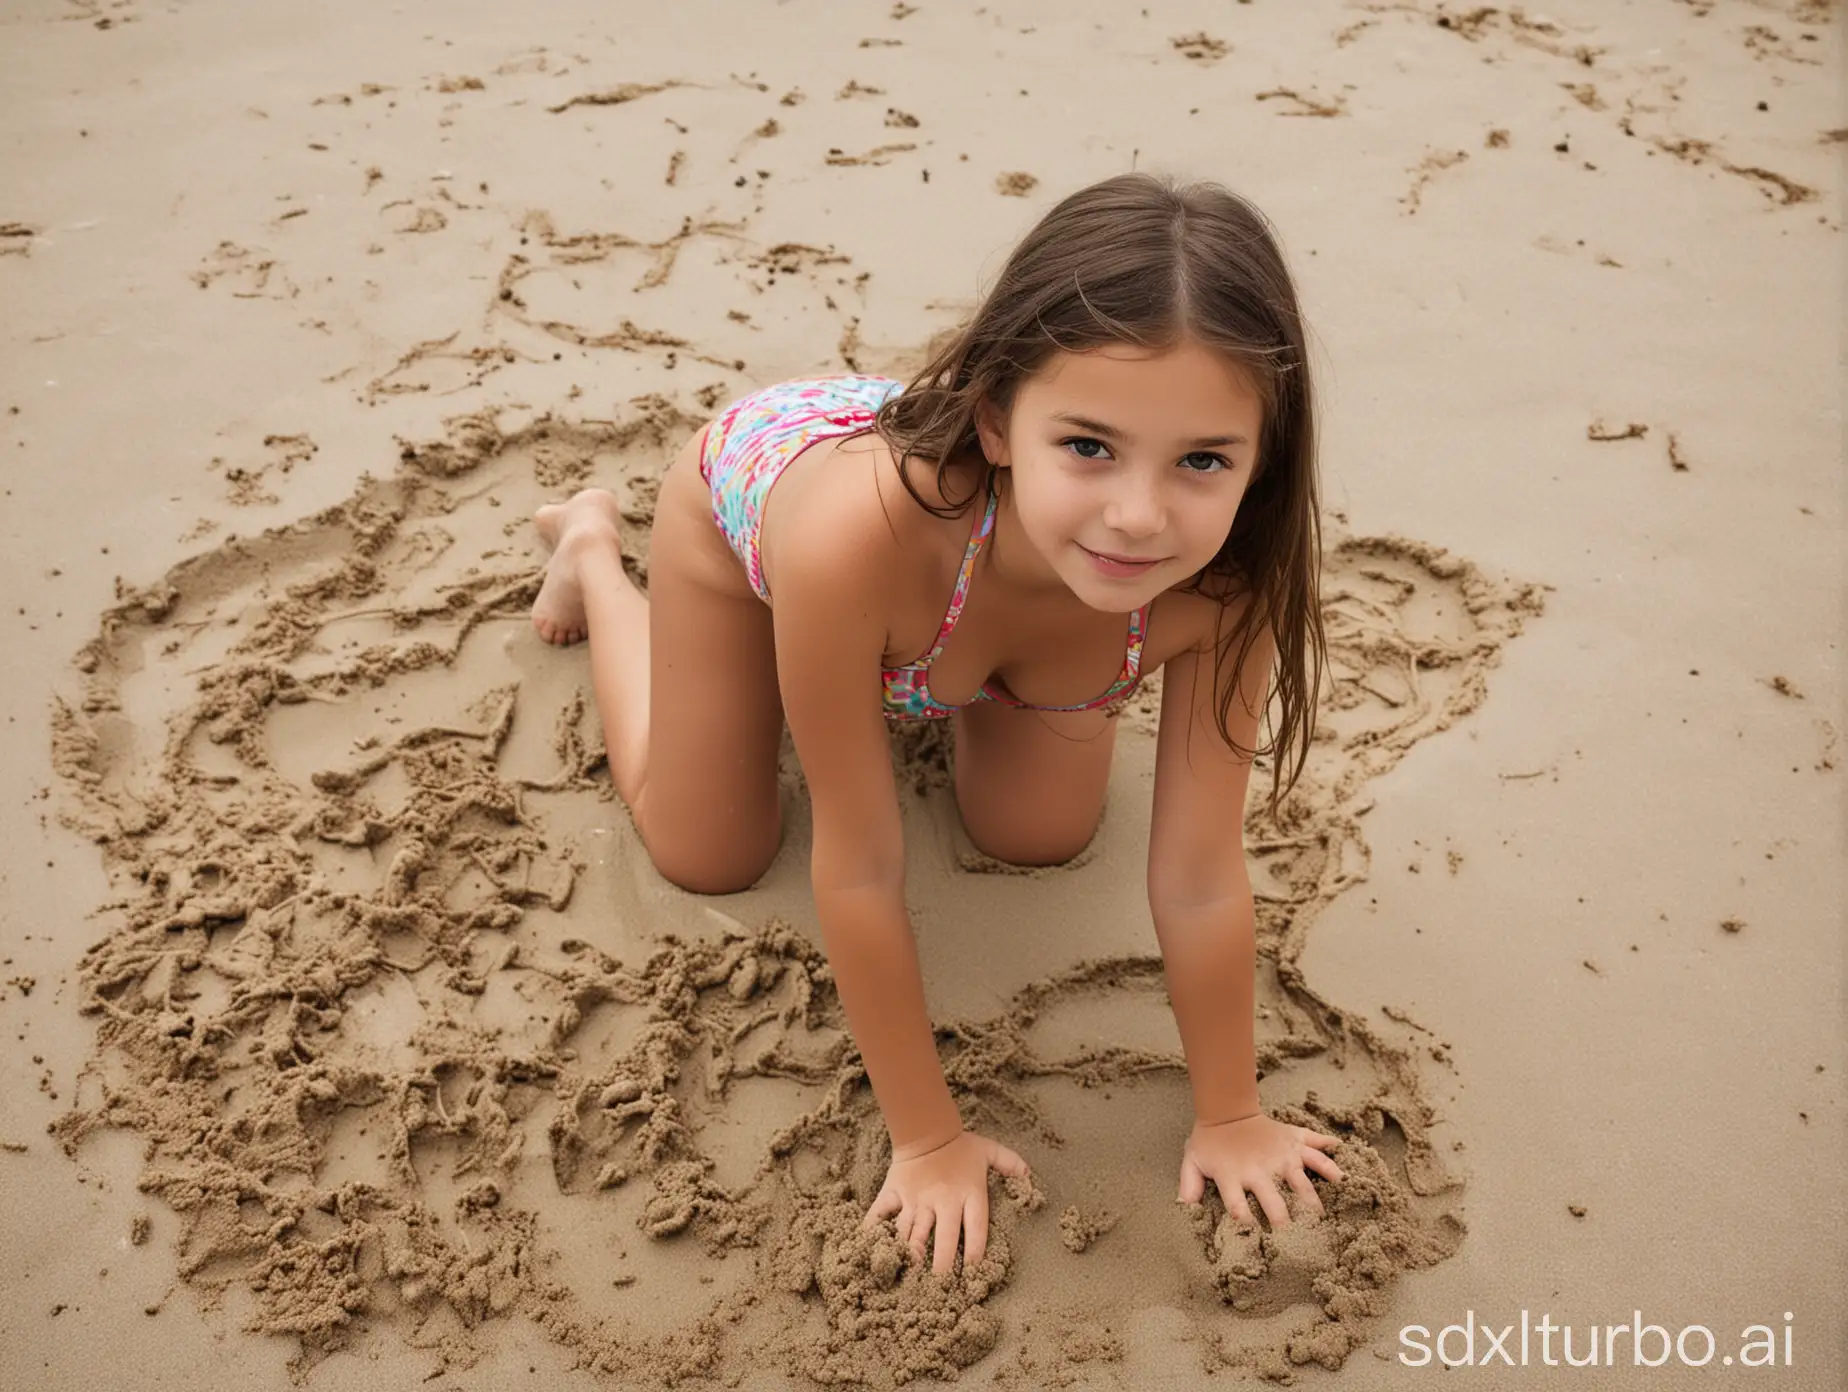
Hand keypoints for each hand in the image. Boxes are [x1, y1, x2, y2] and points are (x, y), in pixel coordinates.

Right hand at [862, 1129, 1029, 1275]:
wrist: (924, 1126)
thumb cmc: (959, 1145)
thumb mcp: (989, 1151)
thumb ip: (1010, 1163)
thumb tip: (1029, 1177)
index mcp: (968, 1193)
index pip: (976, 1228)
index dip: (975, 1254)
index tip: (973, 1274)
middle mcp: (942, 1200)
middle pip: (943, 1239)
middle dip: (942, 1267)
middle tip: (940, 1289)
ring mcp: (915, 1198)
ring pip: (911, 1232)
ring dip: (911, 1255)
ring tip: (910, 1276)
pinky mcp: (894, 1193)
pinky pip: (879, 1214)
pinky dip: (873, 1231)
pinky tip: (871, 1250)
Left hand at [1176, 1112, 1343, 1230]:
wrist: (1227, 1109)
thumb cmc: (1210, 1141)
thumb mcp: (1192, 1163)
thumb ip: (1189, 1187)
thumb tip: (1182, 1210)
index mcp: (1233, 1175)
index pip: (1238, 1206)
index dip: (1246, 1225)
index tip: (1255, 1243)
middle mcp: (1260, 1168)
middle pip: (1276, 1201)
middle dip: (1286, 1223)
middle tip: (1297, 1243)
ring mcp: (1281, 1155)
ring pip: (1303, 1182)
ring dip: (1314, 1203)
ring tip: (1325, 1221)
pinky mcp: (1294, 1142)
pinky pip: (1317, 1150)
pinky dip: (1331, 1161)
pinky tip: (1343, 1177)